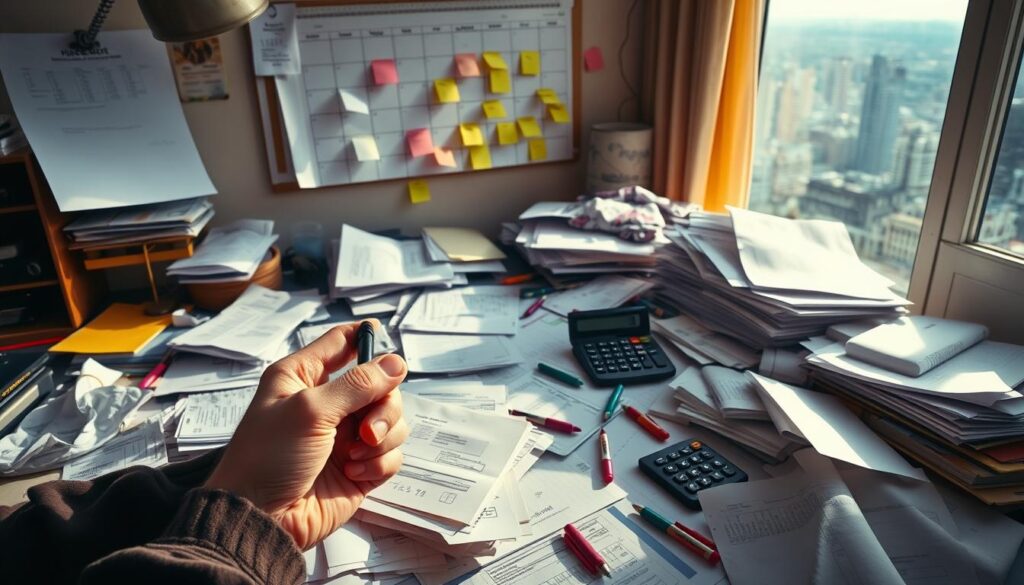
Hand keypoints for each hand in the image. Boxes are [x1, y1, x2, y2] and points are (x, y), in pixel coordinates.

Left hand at [205, 320, 408, 549]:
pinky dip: (379, 463)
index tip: (386, 343)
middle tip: (367, 429)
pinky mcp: (360, 466)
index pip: (342, 342)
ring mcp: (346, 435)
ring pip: (392, 420)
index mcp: (304, 377)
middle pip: (381, 384)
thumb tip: (396, 363)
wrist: (261, 520)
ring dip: (382, 438)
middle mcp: (328, 402)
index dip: (367, 339)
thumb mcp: (309, 411)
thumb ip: (357, 384)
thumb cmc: (267, 459)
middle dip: (384, 406)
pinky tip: (353, 473)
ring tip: (354, 456)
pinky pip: (391, 454)